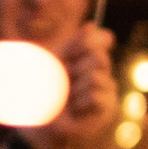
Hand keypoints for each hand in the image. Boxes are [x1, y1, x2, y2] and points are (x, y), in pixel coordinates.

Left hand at [40, 24, 116, 148]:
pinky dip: (80, 102)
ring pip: (96, 76)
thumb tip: (92, 25)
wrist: (39, 123)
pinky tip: (75, 109)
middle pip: (99, 57)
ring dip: (74, 88)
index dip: (81, 46)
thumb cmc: (43, 92)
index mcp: (90, 57)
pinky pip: (96, 95)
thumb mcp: (54, 61)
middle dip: (75, 69)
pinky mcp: (108, 109)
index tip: (65, 57)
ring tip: (68, 100)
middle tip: (64, 83)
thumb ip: (74, 43)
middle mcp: (103, 71)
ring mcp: (108, 90)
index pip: (100, 39)